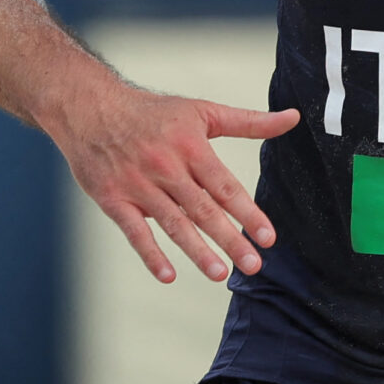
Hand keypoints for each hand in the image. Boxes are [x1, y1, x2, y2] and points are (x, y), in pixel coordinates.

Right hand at [50, 84, 297, 283]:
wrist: (89, 108)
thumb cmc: (152, 112)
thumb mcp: (202, 111)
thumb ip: (248, 122)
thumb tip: (293, 117)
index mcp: (190, 146)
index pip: (225, 185)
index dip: (248, 213)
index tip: (268, 237)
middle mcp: (165, 166)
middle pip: (203, 209)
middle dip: (229, 238)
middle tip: (253, 265)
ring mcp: (138, 184)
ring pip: (172, 223)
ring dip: (196, 251)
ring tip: (219, 274)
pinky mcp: (113, 198)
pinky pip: (134, 231)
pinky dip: (150, 255)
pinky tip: (169, 275)